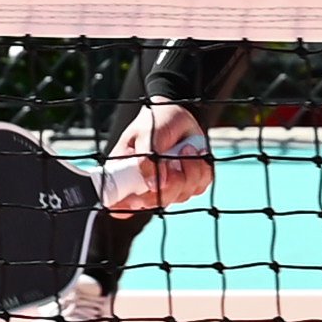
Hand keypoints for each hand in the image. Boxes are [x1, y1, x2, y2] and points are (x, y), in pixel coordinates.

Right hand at [103, 101, 215, 218]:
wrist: (177, 115)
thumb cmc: (155, 120)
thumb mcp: (147, 132)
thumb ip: (147, 157)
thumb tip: (155, 185)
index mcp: (125, 175)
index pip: (119, 204)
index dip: (129, 205)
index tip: (141, 194)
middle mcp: (145, 187)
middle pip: (155, 204)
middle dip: (169, 184)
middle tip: (172, 160)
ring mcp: (168, 188)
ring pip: (180, 196)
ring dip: (188, 170)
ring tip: (186, 147)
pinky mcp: (189, 186)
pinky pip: (199, 187)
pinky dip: (201, 169)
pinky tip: (195, 153)